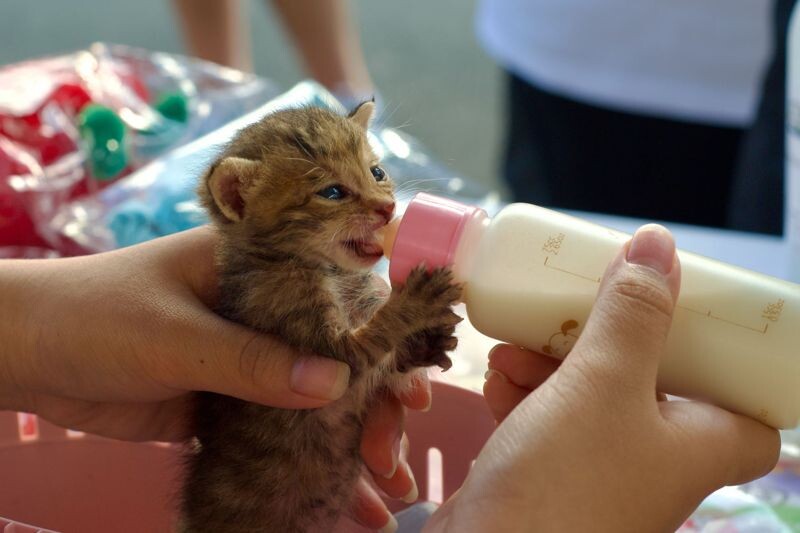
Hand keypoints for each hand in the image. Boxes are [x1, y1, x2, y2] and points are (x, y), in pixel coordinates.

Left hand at [0, 227, 420, 529]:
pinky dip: (309, 458)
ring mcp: (247, 357)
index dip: (385, 332)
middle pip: (339, 351)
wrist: (24, 356)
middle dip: (372, 399)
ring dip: (348, 435)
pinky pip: (280, 428)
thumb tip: (337, 386)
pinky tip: (340, 493)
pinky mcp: (227, 400)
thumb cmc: (95, 316)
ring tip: (382, 483)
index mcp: (258, 269)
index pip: (341, 291)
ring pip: (315, 394)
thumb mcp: (175, 336)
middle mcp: (263, 310)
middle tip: (392, 446)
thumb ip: (253, 361)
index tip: (411, 379)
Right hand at [426, 225, 779, 531]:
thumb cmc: (565, 481)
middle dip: (609, 338)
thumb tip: (661, 245)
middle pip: (655, 382)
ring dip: (552, 361)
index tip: (696, 316)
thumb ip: (633, 314)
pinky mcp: (549, 475)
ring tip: (515, 345)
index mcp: (698, 446)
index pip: (749, 407)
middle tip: (583, 304)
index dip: (730, 361)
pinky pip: (547, 419)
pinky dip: (525, 393)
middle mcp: (655, 460)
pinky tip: (496, 378)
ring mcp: (599, 469)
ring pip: (591, 395)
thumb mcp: (604, 384)